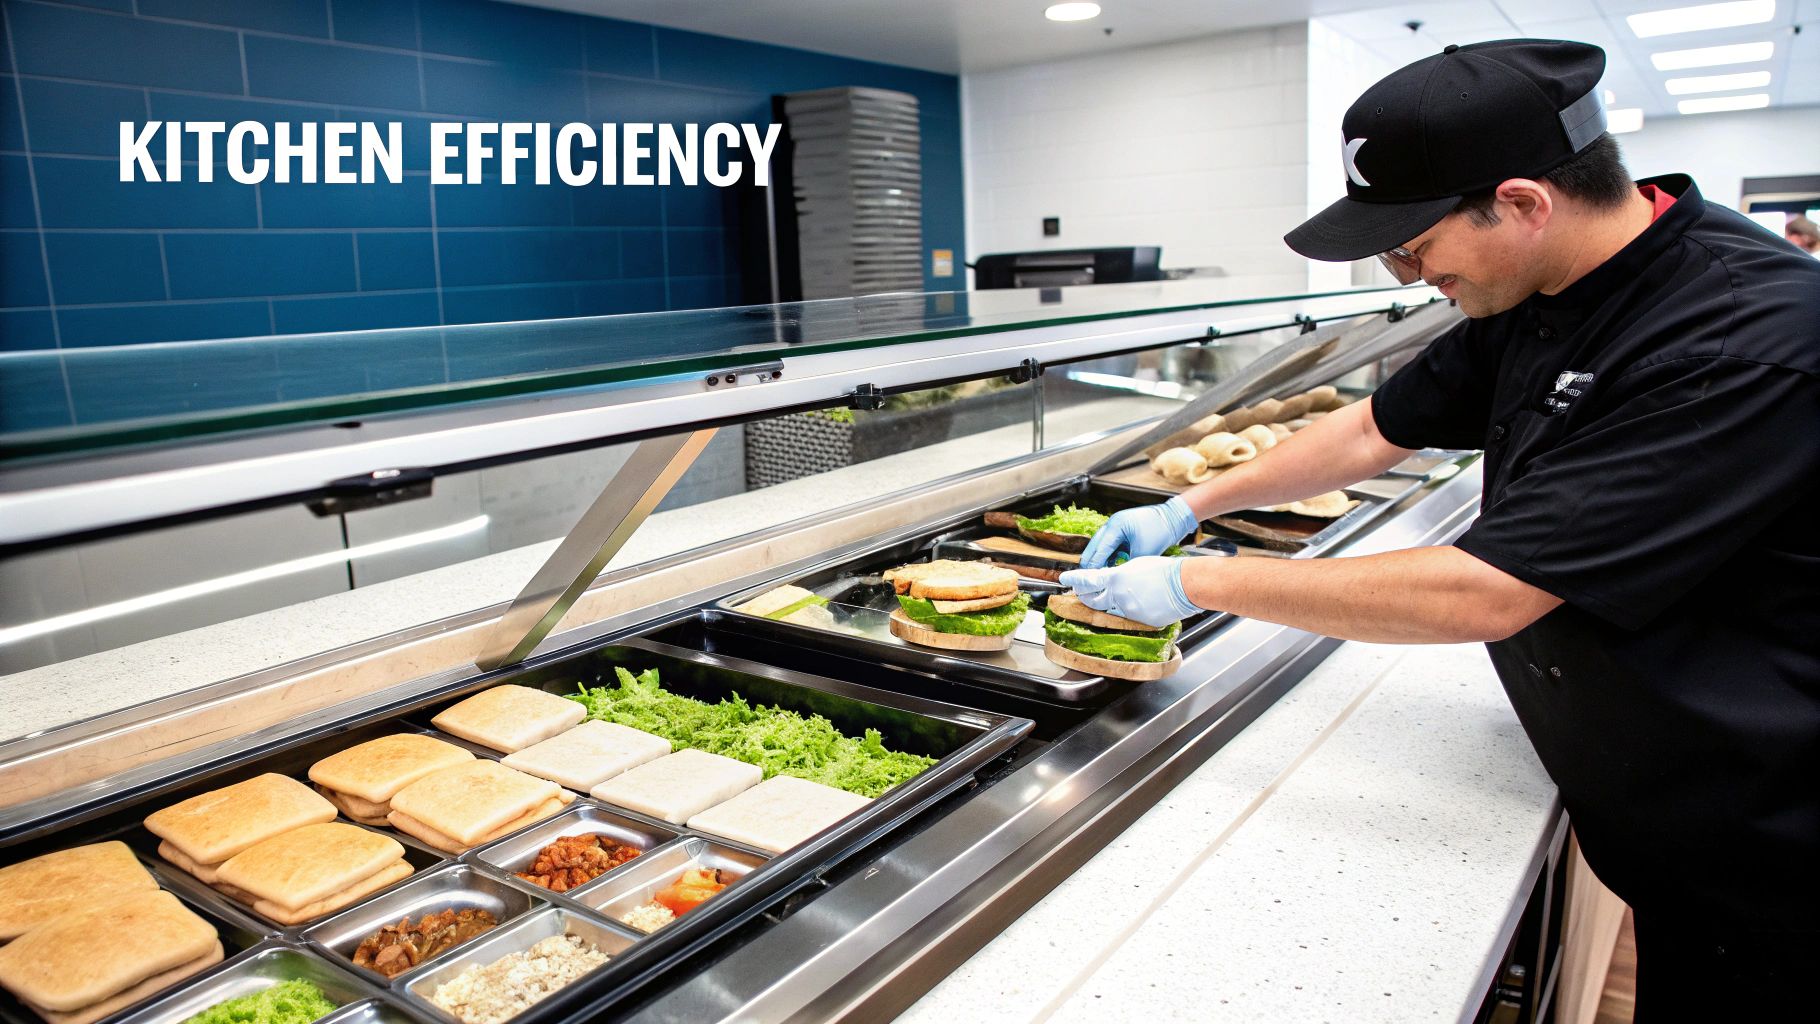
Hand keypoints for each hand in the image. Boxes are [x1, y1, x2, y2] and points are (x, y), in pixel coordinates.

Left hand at [1059, 556, 1199, 627]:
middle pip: (1092, 601)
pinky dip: (1128, 610)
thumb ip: (1118, 573)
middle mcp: (1118, 596)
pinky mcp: (1140, 622)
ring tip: (1114, 596)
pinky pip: (1128, 617)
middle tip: (1080, 593)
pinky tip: (1137, 602)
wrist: (1184, 584)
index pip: (1088, 580)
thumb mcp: (1135, 564)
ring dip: (1107, 604)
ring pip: (1110, 610)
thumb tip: (1109, 578)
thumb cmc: (1164, 570)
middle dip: (1084, 597)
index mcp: (1116, 578)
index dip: (1074, 580)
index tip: (1064, 579)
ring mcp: (1129, 611)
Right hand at [1079, 496, 1197, 568]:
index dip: (1094, 564)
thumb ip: (1128, 564)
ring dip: (1099, 558)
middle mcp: (1113, 523)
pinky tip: (1109, 567)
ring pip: (1101, 545)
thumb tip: (1118, 576)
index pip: (1100, 548)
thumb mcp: (1144, 551)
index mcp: (1116, 525)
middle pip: (1095, 545)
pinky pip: (1110, 544)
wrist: (1174, 518)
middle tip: (1085, 577)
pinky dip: (1108, 555)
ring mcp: (1117, 525)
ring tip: (1096, 574)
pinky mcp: (1122, 530)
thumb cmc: (1161, 530)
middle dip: (1090, 561)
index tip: (1088, 578)